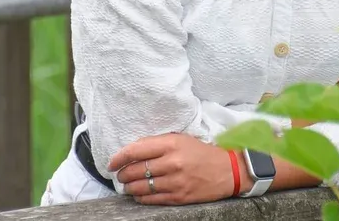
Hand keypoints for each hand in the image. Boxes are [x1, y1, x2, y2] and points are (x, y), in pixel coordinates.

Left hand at [108, 133, 242, 204]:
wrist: (227, 171)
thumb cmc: (201, 152)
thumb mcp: (180, 139)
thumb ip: (157, 143)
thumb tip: (132, 151)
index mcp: (171, 144)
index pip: (136, 151)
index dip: (119, 157)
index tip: (111, 163)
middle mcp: (172, 163)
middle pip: (136, 170)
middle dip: (123, 174)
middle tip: (119, 175)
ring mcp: (176, 182)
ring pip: (142, 187)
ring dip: (129, 188)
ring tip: (126, 186)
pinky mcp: (180, 197)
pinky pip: (153, 199)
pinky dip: (141, 198)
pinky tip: (138, 195)